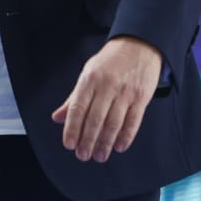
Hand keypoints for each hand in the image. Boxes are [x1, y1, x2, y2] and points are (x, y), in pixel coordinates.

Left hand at [51, 36, 162, 162]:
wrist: (139, 44)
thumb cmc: (111, 60)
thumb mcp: (88, 73)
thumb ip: (74, 97)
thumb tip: (58, 117)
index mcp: (90, 79)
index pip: (77, 108)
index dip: (72, 128)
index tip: (69, 144)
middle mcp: (107, 85)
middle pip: (95, 119)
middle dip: (87, 140)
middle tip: (83, 155)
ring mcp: (125, 92)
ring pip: (113, 123)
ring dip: (105, 143)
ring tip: (99, 155)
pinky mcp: (141, 97)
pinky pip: (133, 121)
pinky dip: (126, 136)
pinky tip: (119, 146)